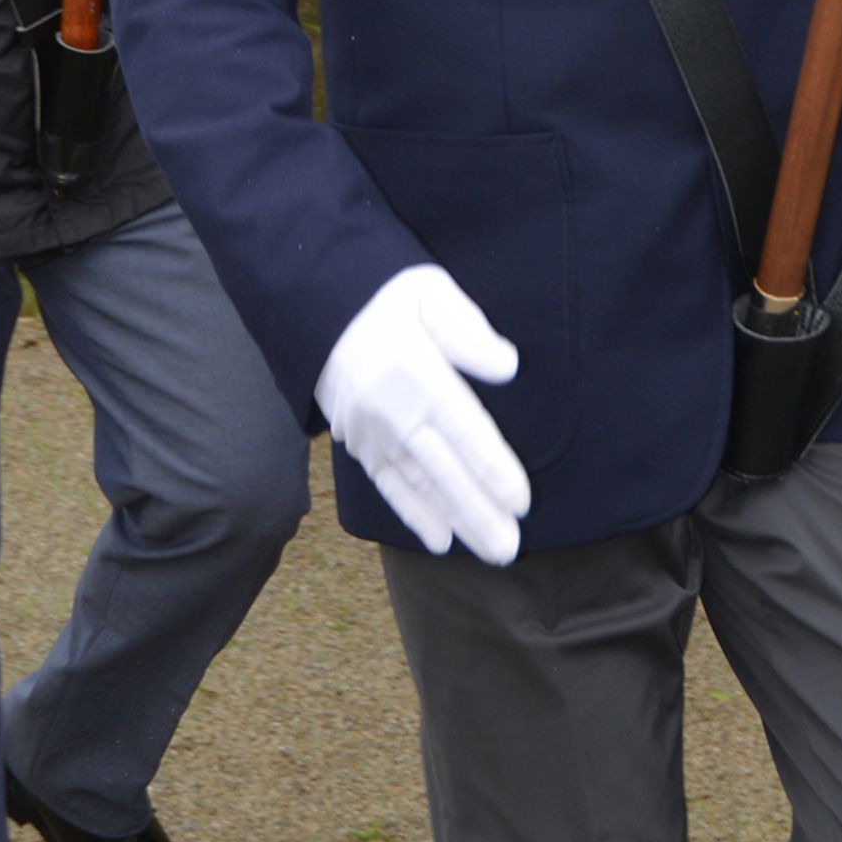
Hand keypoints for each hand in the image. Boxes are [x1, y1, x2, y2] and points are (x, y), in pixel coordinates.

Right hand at [318, 264, 530, 562]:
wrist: (319, 305)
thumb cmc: (387, 295)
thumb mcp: (431, 292)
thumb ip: (468, 331)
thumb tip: (507, 367)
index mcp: (417, 374)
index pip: (464, 431)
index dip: (493, 469)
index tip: (521, 502)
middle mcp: (393, 412)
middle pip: (443, 471)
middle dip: (478, 512)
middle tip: (510, 549)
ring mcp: (372, 433)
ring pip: (419, 486)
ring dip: (455, 520)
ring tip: (489, 549)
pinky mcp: (358, 443)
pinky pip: (388, 485)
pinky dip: (413, 514)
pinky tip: (440, 539)